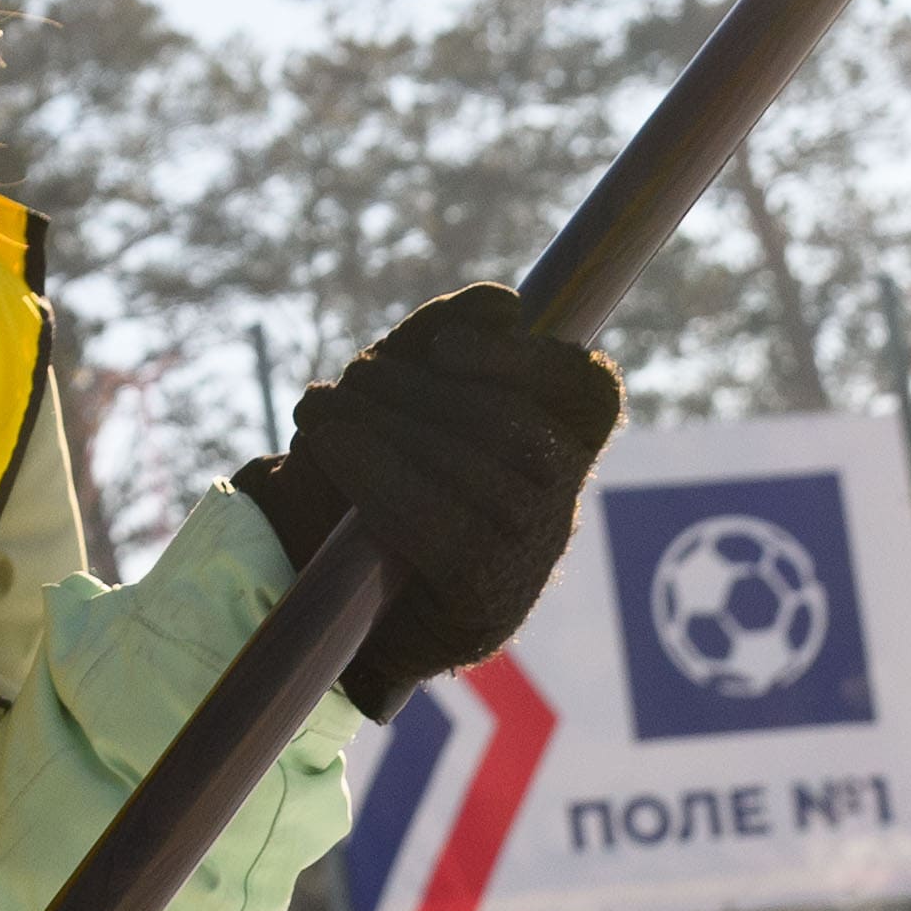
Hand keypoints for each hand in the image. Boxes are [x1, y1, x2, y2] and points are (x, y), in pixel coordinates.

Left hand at [254, 287, 625, 722]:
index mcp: (557, 452)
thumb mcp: (400, 402)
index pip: (590, 394)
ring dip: (388, 426)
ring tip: (320, 404)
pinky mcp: (483, 606)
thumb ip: (442, 343)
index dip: (531, 360)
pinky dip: (378, 474)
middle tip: (353, 373)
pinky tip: (329, 444)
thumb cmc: (369, 478)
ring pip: (478, 473)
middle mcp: (557, 508)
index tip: (446, 347)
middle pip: (516, 426)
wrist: (322, 592)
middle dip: (421, 389)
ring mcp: (526, 563)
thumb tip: (505, 304)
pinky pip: (443, 528)